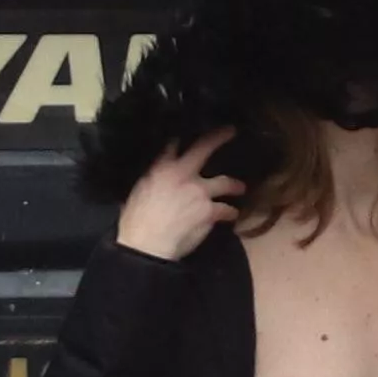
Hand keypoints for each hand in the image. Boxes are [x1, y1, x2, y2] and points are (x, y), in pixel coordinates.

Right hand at [117, 128, 245, 260]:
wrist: (147, 245)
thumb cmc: (136, 223)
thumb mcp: (137, 193)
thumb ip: (149, 182)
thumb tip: (150, 183)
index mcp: (160, 169)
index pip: (172, 145)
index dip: (181, 138)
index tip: (188, 133)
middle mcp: (183, 174)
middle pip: (204, 148)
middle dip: (219, 137)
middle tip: (230, 131)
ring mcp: (199, 192)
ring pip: (225, 182)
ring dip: (235, 185)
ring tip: (241, 187)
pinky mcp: (210, 211)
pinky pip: (226, 210)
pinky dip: (230, 213)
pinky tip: (233, 216)